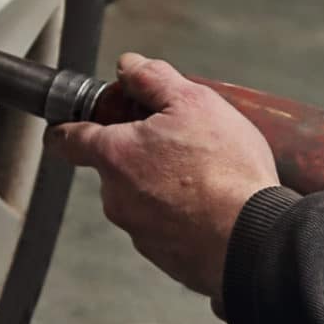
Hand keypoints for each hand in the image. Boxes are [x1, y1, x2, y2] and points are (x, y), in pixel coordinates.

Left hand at [46, 55, 281, 300]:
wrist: (254, 238)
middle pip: (115, 168)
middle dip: (141, 154)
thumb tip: (129, 65)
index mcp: (115, 156)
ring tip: (209, 177)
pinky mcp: (165, 258)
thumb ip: (154, 79)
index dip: (69, 127)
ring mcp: (140, 233)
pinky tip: (215, 207)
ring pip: (142, 199)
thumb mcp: (194, 103)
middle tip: (181, 143)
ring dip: (164, 186)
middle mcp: (117, 198)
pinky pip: (167, 228)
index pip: (69, 140)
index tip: (71, 125)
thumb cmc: (224, 170)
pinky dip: (183, 216)